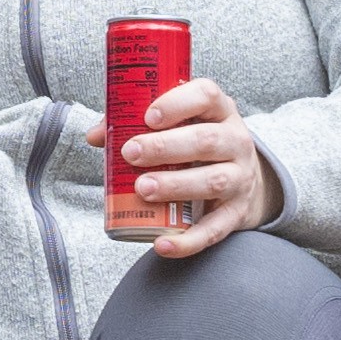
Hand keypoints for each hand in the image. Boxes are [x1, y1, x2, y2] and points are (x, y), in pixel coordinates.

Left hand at [110, 71, 277, 253]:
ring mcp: (240, 178)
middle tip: (131, 153)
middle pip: (206, 140)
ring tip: (142, 189)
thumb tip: (96, 136)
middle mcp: (236, 141)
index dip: (178, 103)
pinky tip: (162, 244)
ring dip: (175, 185)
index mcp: (219, 111)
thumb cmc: (197, 144)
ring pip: (212, 181)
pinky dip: (189, 240)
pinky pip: (215, 229)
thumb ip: (135, 123)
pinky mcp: (236, 213)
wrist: (244, 179)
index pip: (207, 95)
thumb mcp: (179, 125)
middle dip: (165, 147)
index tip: (149, 116)